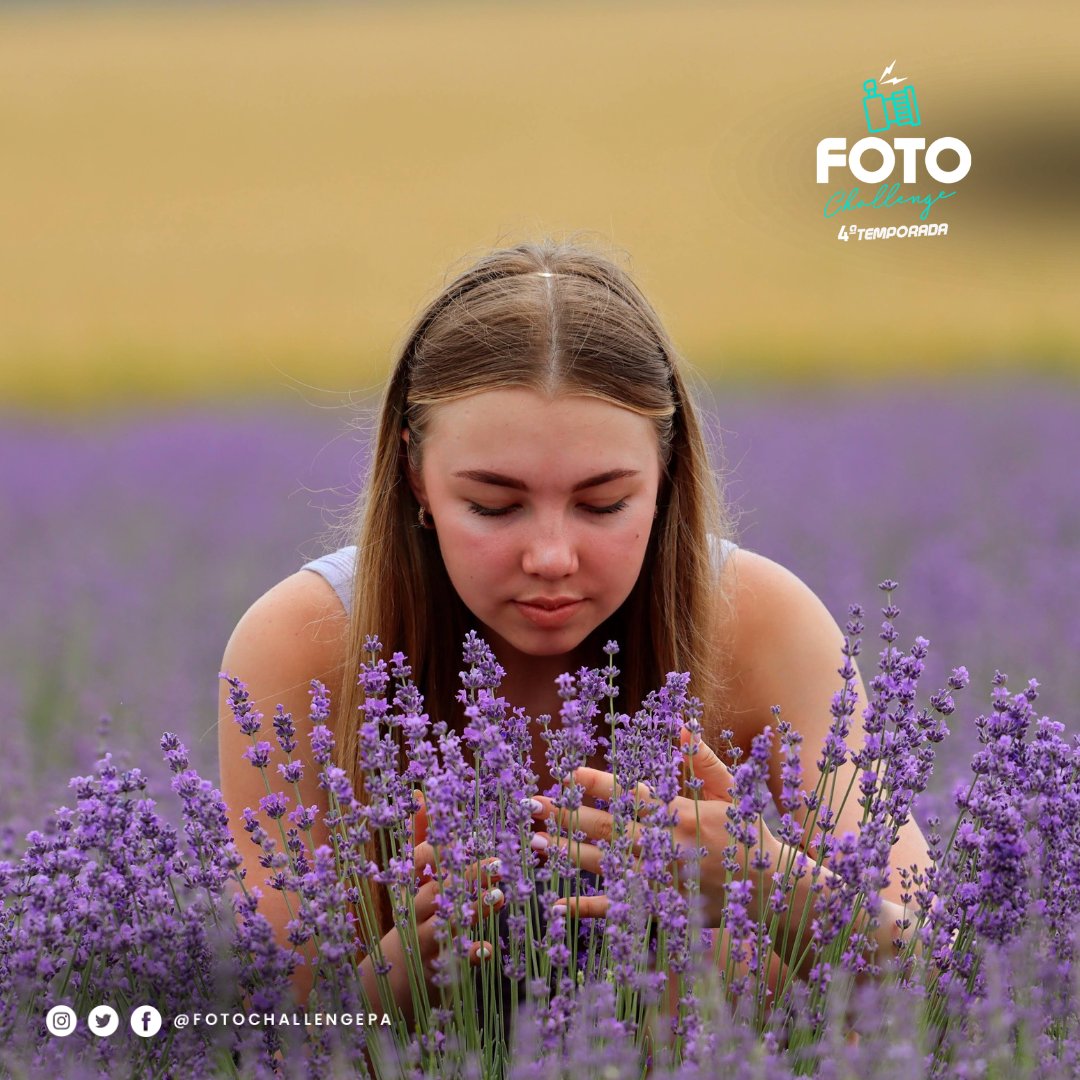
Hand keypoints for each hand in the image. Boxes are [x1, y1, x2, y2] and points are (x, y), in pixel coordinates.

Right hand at [361, 791, 502, 1027]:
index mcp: (411, 886)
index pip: (417, 862)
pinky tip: (487, 949)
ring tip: (501, 896)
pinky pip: (454, 964)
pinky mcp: (437, 970)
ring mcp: (424, 941)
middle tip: (500, 862)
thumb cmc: (412, 915)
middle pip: (437, 890)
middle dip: (468, 876)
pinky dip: (470, 955)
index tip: (461, 836)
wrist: (393, 979)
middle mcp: (415, 912)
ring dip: (474, 909)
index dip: (436, 848)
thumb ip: (420, 836)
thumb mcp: (412, 878)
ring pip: (447, 924)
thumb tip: (420, 793)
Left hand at [530, 726, 767, 927]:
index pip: (629, 794)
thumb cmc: (749, 834)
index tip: (567, 774)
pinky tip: (557, 902)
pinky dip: (587, 907)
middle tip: (532, 805)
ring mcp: (660, 879)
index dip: (597, 784)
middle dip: (568, 814)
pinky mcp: (661, 908)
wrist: (774, 889)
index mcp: (679, 811)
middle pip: (607, 827)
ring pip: (605, 864)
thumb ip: (701, 758)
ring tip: (534, 842)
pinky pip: (618, 908)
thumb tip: (676, 725)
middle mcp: (665, 844)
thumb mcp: (731, 789)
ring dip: (567, 853)